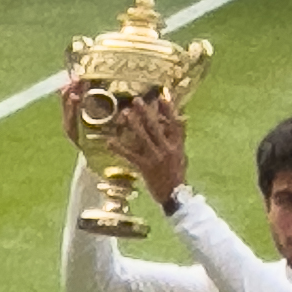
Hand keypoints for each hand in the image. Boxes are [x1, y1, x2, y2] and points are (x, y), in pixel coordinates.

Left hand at [101, 87, 187, 205]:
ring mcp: (155, 157)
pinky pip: (130, 155)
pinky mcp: (145, 167)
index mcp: (177, 145)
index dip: (168, 109)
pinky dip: (119, 148)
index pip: (174, 123)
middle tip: (136, 100)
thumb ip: (178, 138)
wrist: (174, 194)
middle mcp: (167, 149)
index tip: (162, 96)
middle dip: (145, 112)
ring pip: (143, 137)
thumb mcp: (182, 154)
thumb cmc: (177, 174)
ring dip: (133, 124)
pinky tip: (110, 141)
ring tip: (124, 113)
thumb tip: (179, 121)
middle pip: (155, 127)